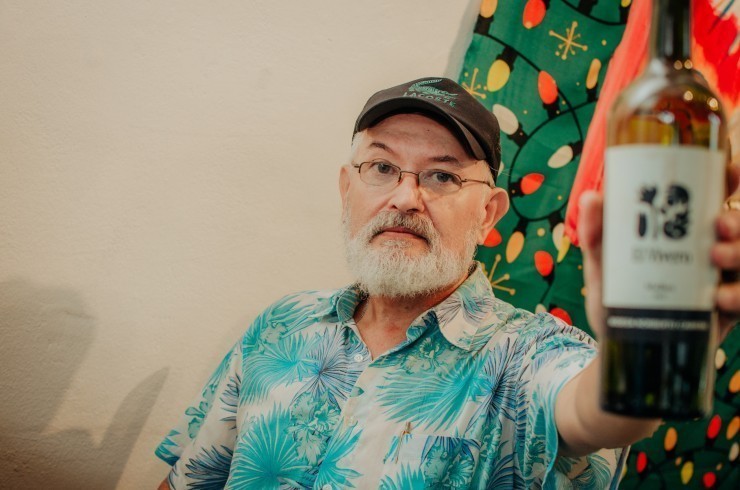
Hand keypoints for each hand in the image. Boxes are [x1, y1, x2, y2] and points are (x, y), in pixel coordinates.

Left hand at [579, 165, 739, 341]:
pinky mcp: (726, 313)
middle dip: (737, 219)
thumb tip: (591, 197)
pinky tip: (718, 298)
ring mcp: (721, 281)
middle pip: (739, 224)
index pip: (714, 198)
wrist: (619, 350)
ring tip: (717, 256)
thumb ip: (596, 235)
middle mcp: (708, 252)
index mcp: (683, 234)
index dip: (729, 179)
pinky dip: (737, 294)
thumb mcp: (601, 265)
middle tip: (719, 225)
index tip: (731, 169)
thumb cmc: (614, 299)